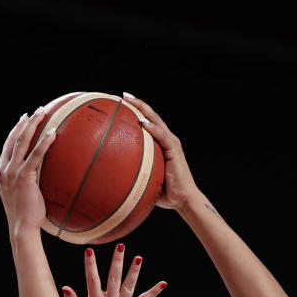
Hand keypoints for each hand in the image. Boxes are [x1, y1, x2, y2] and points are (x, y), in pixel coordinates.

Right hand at [0, 108, 56, 237]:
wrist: (22, 228)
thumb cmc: (26, 218)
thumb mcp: (22, 197)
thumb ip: (27, 184)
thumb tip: (44, 180)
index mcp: (1, 174)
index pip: (8, 146)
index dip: (15, 131)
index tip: (23, 120)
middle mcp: (4, 170)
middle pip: (14, 139)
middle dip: (25, 123)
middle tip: (35, 112)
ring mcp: (12, 172)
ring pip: (22, 142)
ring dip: (33, 125)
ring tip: (43, 113)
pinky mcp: (23, 177)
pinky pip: (35, 155)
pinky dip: (44, 142)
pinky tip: (52, 133)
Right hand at [63, 244, 165, 296]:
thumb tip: (65, 287)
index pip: (92, 279)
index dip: (90, 264)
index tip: (89, 250)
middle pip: (113, 278)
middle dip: (116, 261)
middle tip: (120, 246)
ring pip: (129, 286)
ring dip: (134, 271)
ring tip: (138, 258)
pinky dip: (153, 292)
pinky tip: (163, 283)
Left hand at [123, 94, 198, 210]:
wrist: (183, 200)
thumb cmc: (164, 194)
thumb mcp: (146, 180)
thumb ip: (134, 173)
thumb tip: (113, 178)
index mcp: (160, 144)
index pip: (148, 123)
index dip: (136, 112)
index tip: (121, 105)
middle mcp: (166, 139)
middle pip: (151, 116)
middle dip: (137, 104)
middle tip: (123, 96)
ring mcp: (171, 142)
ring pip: (156, 120)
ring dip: (142, 109)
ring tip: (129, 101)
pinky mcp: (174, 149)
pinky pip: (162, 136)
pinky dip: (152, 128)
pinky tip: (142, 122)